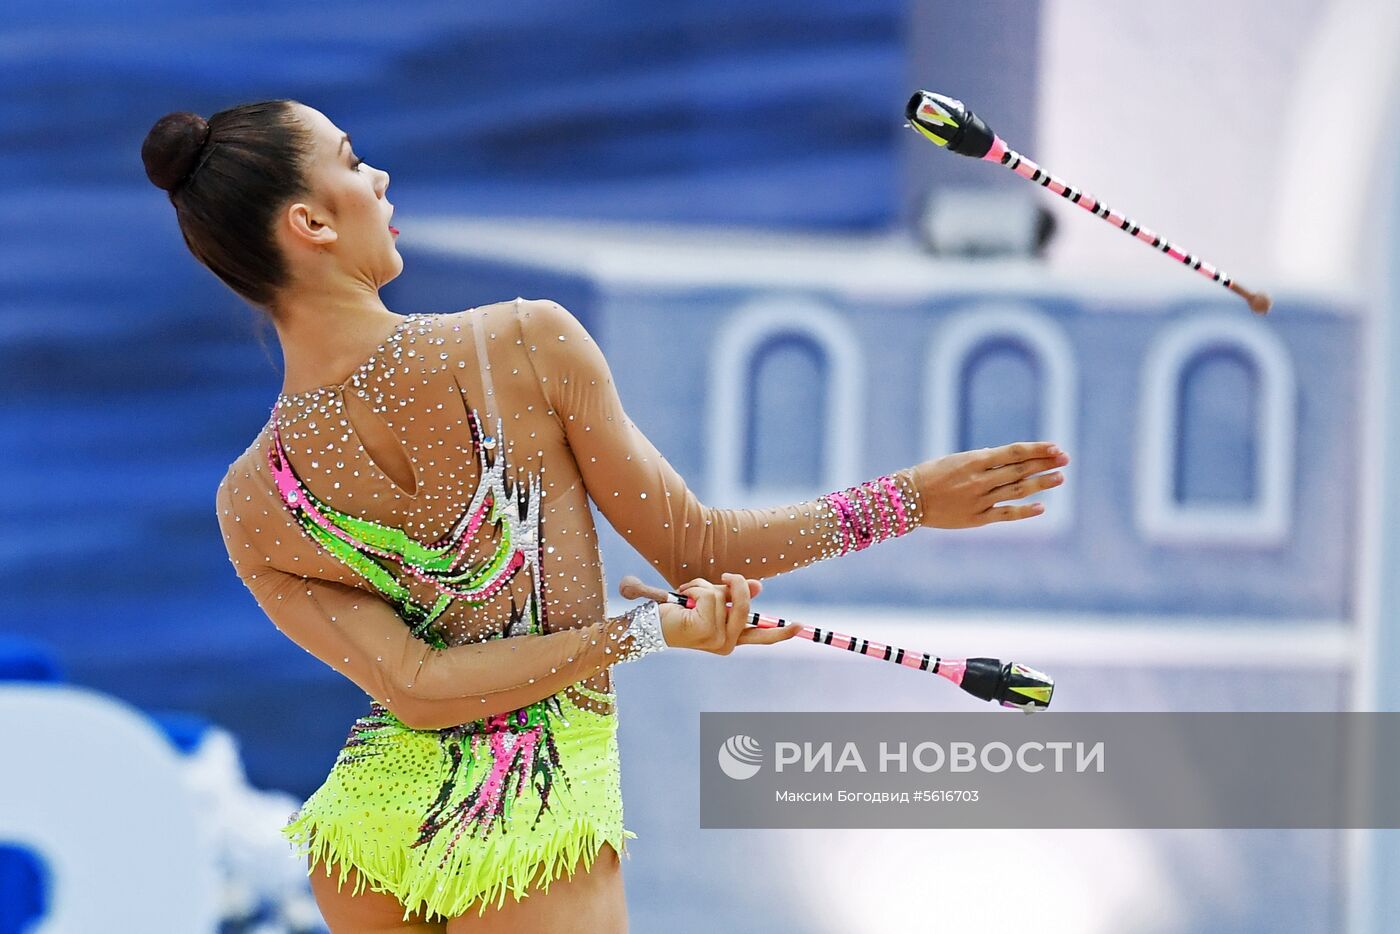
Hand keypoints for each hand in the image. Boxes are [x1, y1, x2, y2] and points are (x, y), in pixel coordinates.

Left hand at [657, 572, 802, 654]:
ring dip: (704, 587)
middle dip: (737, 585)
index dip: (781, 632)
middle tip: (726, 575)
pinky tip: (683, 598)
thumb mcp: (709, 601)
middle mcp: (727, 644)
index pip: (761, 637)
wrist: (649, 624)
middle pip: (745, 606)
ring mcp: (717, 640)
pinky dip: (696, 589)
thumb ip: (733, 595)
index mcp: (731, 639)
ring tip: (688, 594)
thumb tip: (760, 586)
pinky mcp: (706, 630)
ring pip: (724, 597)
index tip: (800, 626)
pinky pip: (711, 596)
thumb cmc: (677, 612)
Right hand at [912, 441, 1069, 528]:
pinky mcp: (976, 519)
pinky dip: (1024, 511)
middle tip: (1065, 459)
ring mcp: (980, 500)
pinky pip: (1005, 514)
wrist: (908, 499)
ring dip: (1041, 484)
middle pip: (1021, 469)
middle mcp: (980, 479)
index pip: (1014, 452)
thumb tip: (1006, 455)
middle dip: (1045, 463)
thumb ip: (982, 459)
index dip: (1037, 449)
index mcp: (975, 460)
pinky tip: (1041, 508)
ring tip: (1059, 478)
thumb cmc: (930, 475)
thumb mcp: (956, 460)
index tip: (1056, 447)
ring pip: (1018, 490)